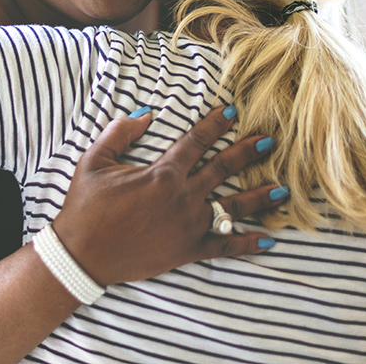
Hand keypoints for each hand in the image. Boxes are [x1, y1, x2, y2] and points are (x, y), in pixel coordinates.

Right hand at [52, 106, 280, 285]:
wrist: (82, 254)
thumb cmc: (85, 206)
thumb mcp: (94, 161)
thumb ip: (120, 132)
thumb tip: (146, 114)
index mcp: (163, 173)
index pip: (197, 141)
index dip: (216, 124)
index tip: (232, 111)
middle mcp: (183, 197)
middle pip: (224, 168)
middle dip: (248, 152)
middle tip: (269, 140)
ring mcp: (188, 225)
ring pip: (233, 207)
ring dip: (260, 197)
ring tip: (283, 190)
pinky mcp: (187, 250)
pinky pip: (224, 245)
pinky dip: (247, 243)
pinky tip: (268, 240)